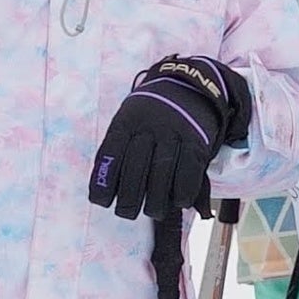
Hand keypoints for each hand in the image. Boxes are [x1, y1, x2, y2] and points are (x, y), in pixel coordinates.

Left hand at [90, 55, 250, 221]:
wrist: (191, 86)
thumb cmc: (153, 115)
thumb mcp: (131, 121)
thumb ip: (120, 153)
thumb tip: (101, 195)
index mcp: (126, 121)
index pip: (110, 154)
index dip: (103, 182)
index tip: (101, 202)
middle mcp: (148, 126)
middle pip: (135, 168)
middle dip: (129, 199)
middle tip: (127, 212)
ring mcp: (174, 133)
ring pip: (161, 173)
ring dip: (156, 201)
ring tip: (153, 212)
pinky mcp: (196, 142)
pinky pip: (188, 172)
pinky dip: (182, 192)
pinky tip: (177, 201)